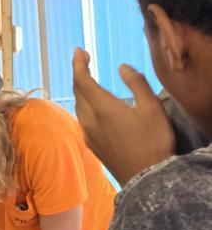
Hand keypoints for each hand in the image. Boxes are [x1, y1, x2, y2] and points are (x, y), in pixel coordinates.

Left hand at [72, 48, 174, 185]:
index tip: (78, 50)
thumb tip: (122, 68)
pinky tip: (93, 104)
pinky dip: (83, 104)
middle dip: (78, 73)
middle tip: (84, 58)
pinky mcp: (92, 145)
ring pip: (78, 106)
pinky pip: (82, 119)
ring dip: (80, 89)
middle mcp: (90, 121)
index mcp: (103, 108)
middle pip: (77, 92)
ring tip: (88, 78)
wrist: (145, 179)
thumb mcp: (152, 108)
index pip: (81, 80)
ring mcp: (89, 135)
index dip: (77, 63)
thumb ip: (136, 83)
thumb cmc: (153, 143)